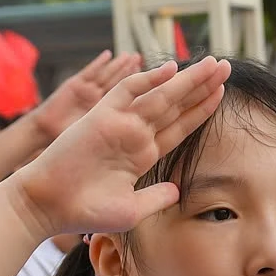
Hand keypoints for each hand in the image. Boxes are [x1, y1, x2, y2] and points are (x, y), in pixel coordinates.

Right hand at [7, 58, 232, 240]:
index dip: (201, 109)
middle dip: (202, 86)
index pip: (180, 127)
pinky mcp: (100, 116)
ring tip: (214, 64)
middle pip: (176, 105)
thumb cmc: (86, 212)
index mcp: (143, 154)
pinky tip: (172, 69)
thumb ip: (157, 197)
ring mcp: (119, 123)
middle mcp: (134, 134)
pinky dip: (148, 79)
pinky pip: (127, 91)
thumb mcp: (133, 209)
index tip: (221, 93)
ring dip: (187, 80)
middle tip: (226, 66)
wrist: (48, 206)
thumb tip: (179, 191)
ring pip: (160, 96)